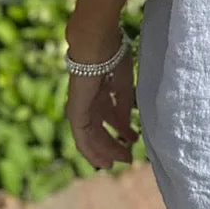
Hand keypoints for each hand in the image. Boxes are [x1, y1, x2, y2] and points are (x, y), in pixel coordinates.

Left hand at [65, 41, 138, 169]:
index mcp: (100, 93)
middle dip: (113, 144)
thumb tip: (127, 127)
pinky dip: (92, 151)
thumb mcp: (122, 86)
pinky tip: (104, 161)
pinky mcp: (76, 114)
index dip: (121, 129)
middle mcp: (89, 103)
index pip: (109, 116)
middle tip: (128, 156)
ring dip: (105, 151)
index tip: (133, 140)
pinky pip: (82, 139)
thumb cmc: (112, 57)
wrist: (97, 46)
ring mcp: (80, 109)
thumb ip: (122, 107)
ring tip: (118, 162)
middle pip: (100, 130)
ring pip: (91, 138)